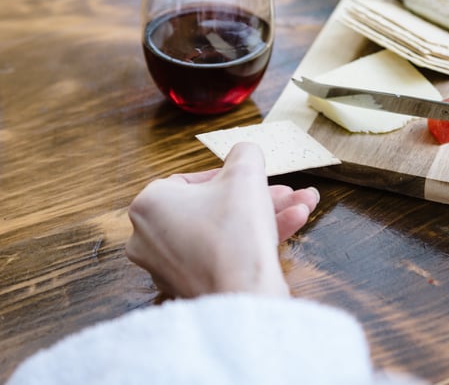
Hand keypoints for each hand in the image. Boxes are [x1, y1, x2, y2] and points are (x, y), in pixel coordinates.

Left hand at [125, 142, 319, 297]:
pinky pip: (221, 257)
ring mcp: (166, 268)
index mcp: (149, 205)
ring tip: (301, 209)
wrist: (243, 296)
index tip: (256, 178)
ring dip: (263, 218)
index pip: (192, 181)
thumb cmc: (235, 232)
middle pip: (213, 208)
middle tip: (286, 194)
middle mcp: (148, 238)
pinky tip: (290, 229)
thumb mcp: (245, 173)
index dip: (231, 177)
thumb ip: (244, 153)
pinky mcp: (188, 289)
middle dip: (258, 199)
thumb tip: (244, 153)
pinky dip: (250, 244)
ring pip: (222, 232)